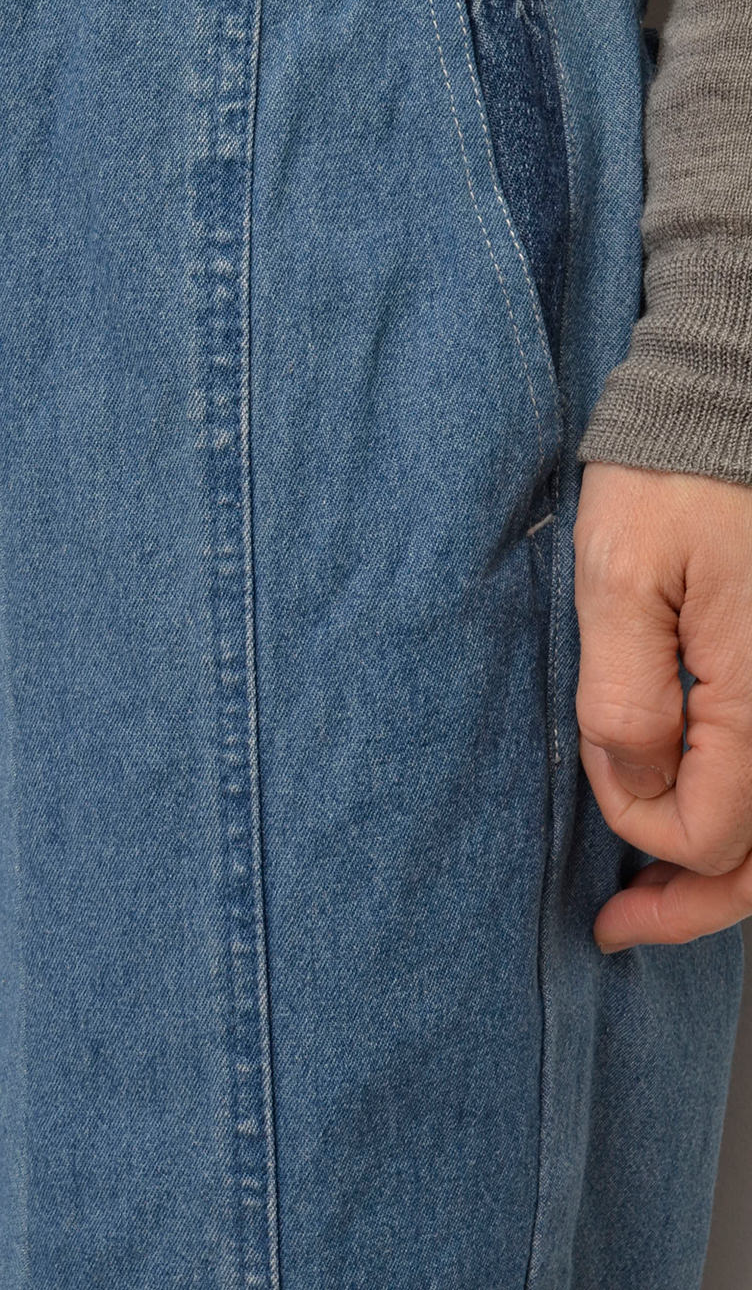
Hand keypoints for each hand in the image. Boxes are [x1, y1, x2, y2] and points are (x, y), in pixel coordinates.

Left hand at [573, 459, 751, 952]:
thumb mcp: (619, 578)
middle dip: (690, 904)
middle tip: (620, 929)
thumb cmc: (674, 478)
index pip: (709, 829)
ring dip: (724, 875)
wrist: (733, 405)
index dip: (639, 828)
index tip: (598, 775)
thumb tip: (633, 782)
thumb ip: (623, 695)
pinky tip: (701, 820)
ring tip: (658, 905)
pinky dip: (747, 821)